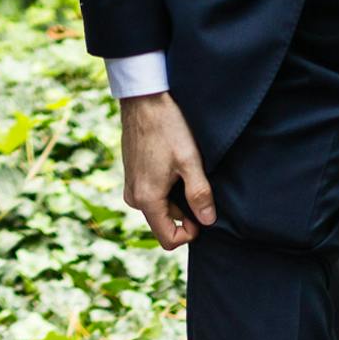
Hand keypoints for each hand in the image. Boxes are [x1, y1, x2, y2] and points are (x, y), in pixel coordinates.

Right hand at [116, 91, 215, 246]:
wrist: (144, 99)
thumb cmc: (168, 127)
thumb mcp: (190, 162)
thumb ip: (200, 195)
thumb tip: (208, 221)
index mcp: (147, 199)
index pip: (169, 240)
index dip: (190, 234)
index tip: (202, 214)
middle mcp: (133, 198)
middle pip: (164, 224)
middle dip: (184, 214)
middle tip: (197, 186)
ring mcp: (130, 186)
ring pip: (159, 209)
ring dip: (176, 199)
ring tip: (185, 172)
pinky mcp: (131, 175)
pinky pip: (151, 194)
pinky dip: (166, 188)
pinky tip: (173, 166)